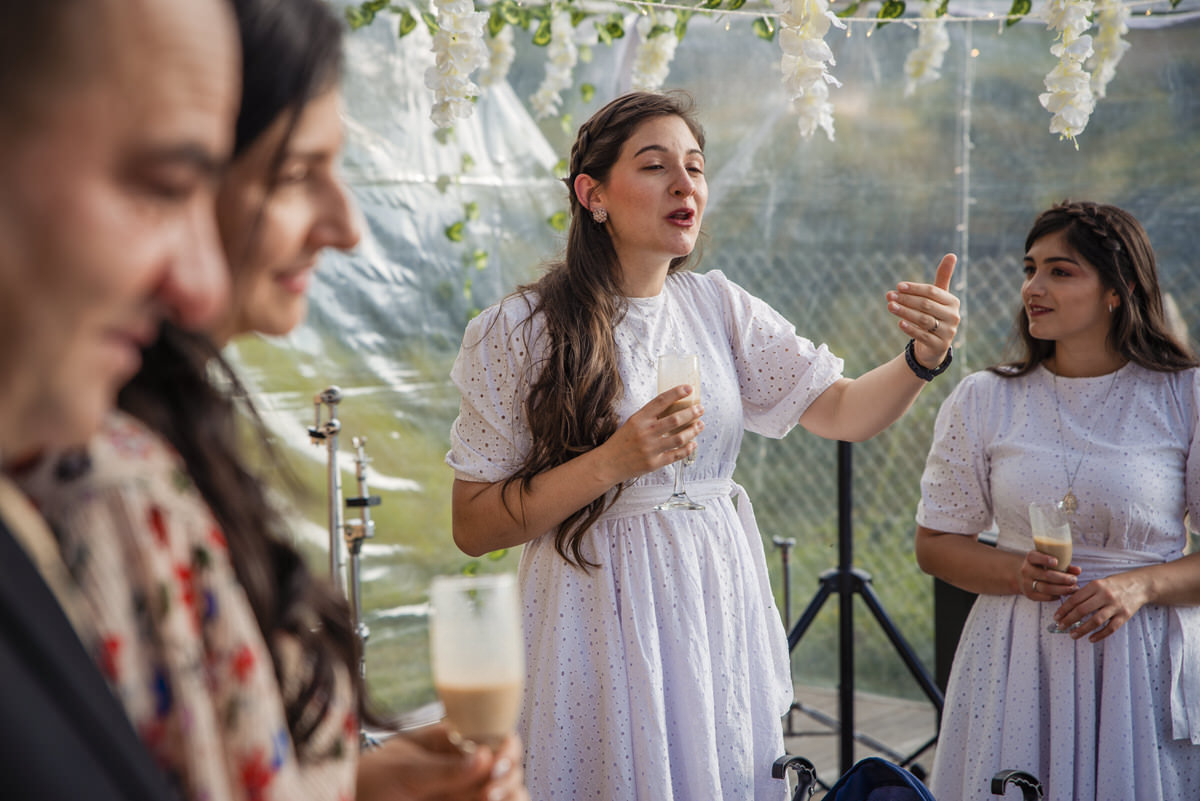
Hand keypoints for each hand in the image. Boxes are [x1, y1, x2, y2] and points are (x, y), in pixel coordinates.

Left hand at [356, 724, 528, 800]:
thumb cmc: (369, 782)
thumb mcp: (403, 771)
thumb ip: (444, 769)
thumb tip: (485, 757)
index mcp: (451, 741)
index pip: (494, 733)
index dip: (505, 746)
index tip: (497, 761)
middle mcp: (463, 765)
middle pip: (506, 764)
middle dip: (506, 774)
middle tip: (488, 790)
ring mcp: (465, 790)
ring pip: (508, 789)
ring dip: (509, 793)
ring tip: (487, 800)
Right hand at [596, 385, 702, 483]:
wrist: (608, 464)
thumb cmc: (621, 442)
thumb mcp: (632, 423)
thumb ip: (650, 416)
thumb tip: (674, 407)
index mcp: (639, 419)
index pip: (661, 401)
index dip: (677, 393)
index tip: (689, 389)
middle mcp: (645, 432)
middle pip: (675, 419)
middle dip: (692, 412)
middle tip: (700, 409)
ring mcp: (650, 448)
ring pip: (679, 437)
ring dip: (693, 430)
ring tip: (700, 425)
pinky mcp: (654, 463)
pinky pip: (676, 454)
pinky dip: (688, 448)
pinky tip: (693, 443)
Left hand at [886, 254, 959, 368]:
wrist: (934, 345)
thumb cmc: (935, 315)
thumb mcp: (939, 297)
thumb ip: (943, 277)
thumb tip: (952, 254)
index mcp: (953, 302)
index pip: (932, 292)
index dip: (915, 288)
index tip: (898, 286)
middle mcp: (953, 316)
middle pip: (926, 305)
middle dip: (906, 300)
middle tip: (889, 296)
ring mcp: (948, 332)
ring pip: (924, 320)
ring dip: (905, 312)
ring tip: (890, 306)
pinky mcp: (939, 346)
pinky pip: (923, 336)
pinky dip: (911, 329)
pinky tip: (899, 323)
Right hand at [1019, 549, 1078, 599]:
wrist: (1025, 577)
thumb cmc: (1043, 566)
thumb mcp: (1050, 561)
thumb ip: (1064, 565)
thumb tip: (1078, 571)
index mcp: (1030, 558)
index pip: (1034, 557)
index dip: (1044, 559)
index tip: (1056, 562)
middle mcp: (1026, 570)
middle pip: (1046, 575)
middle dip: (1062, 578)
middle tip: (1074, 579)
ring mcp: (1026, 583)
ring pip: (1046, 588)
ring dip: (1062, 589)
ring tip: (1074, 588)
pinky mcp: (1029, 594)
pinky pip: (1045, 597)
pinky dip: (1057, 596)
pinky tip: (1064, 594)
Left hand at [1055, 571, 1149, 642]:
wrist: (1140, 585)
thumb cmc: (1115, 584)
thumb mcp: (1099, 582)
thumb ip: (1085, 592)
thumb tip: (1067, 604)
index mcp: (1096, 585)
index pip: (1075, 599)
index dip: (1064, 609)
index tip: (1056, 617)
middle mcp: (1105, 595)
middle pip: (1083, 610)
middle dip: (1069, 620)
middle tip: (1061, 627)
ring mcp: (1116, 606)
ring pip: (1095, 621)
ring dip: (1082, 629)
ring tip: (1072, 635)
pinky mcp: (1125, 615)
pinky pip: (1110, 628)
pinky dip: (1099, 635)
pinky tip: (1091, 638)